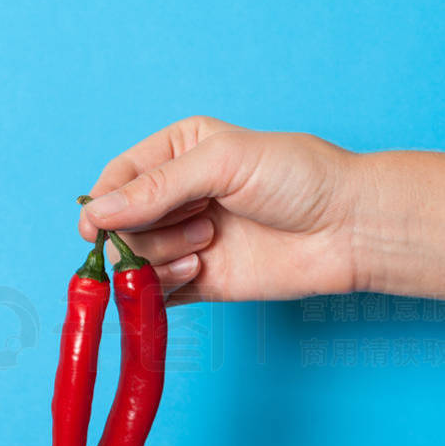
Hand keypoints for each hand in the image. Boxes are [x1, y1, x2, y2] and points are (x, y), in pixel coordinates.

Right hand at [79, 116, 361, 304]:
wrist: (348, 230)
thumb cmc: (299, 178)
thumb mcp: (223, 162)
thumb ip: (157, 187)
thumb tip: (98, 213)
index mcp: (179, 151)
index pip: (119, 177)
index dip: (104, 202)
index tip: (96, 225)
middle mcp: (179, 196)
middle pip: (122, 222)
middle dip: (146, 228)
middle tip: (199, 223)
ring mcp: (189, 240)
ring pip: (136, 259)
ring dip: (162, 256)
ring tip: (208, 244)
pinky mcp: (202, 281)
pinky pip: (157, 293)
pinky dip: (165, 288)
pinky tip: (200, 271)